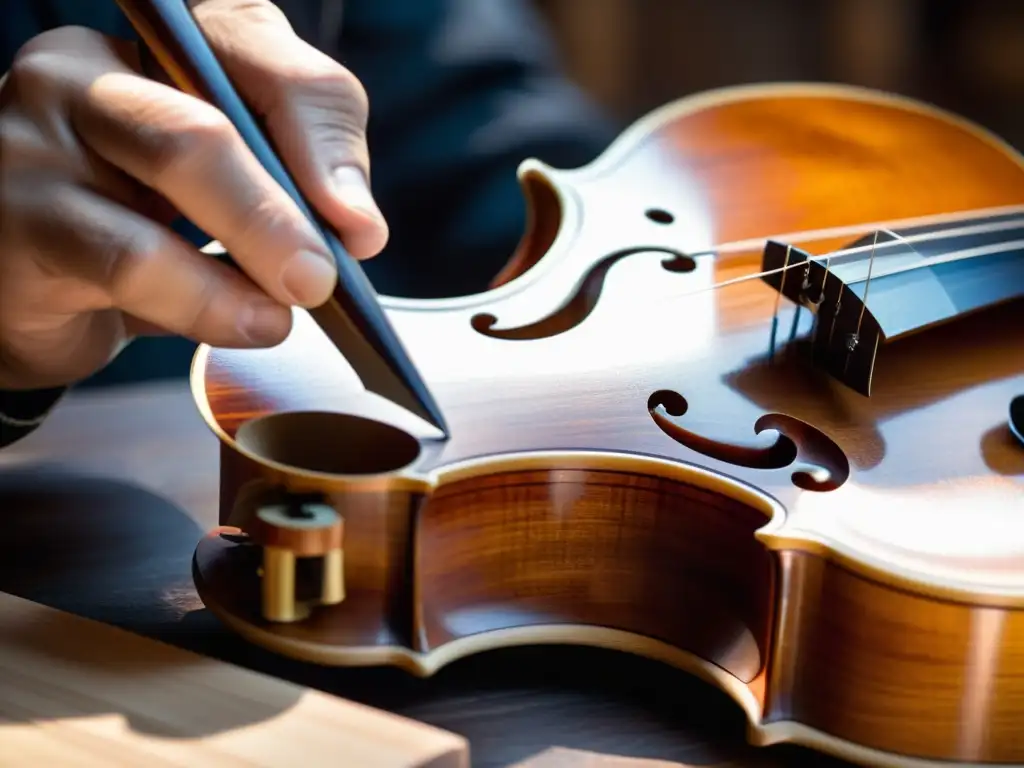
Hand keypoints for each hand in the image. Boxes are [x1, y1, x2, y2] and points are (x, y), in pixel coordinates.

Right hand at [0, 0, 388, 389]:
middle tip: (321, 278)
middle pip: (206, 120)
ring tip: (282, 313)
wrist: (30, 292)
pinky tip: (239, 324)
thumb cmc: (140, 232)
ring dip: (250, 254)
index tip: (359, 226)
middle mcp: (86, 70)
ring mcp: (36, 134)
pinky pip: (128, 259)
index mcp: (154, 50)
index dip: (318, 135)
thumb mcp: (230, 200)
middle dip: (282, 211)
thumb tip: (359, 225)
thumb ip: (297, 186)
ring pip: (170, 173)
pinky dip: (203, 302)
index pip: (251, 44)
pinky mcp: (13, 214)